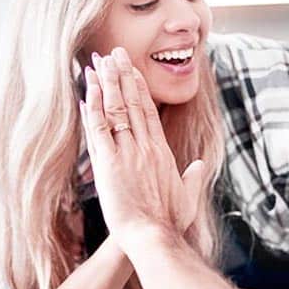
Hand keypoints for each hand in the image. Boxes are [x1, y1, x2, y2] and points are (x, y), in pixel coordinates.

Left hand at [81, 48, 203, 254]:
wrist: (155, 236)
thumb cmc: (171, 220)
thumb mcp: (188, 196)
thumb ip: (193, 177)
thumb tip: (199, 165)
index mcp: (161, 151)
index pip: (149, 112)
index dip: (139, 88)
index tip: (133, 70)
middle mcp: (145, 146)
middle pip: (132, 103)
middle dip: (123, 75)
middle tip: (115, 52)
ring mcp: (128, 153)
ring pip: (116, 110)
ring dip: (107, 84)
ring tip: (99, 61)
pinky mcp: (109, 164)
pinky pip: (99, 129)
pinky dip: (93, 108)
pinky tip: (89, 90)